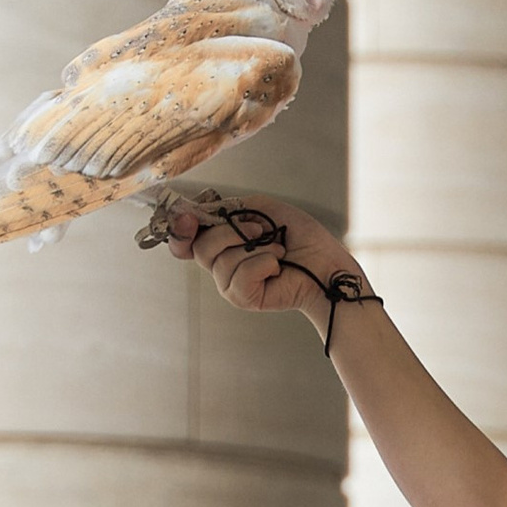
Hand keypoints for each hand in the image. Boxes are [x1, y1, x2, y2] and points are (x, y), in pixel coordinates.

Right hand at [164, 193, 360, 318]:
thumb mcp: (264, 209)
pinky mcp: (244, 298)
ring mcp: (231, 284)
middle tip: (261, 231)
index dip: (180, 230)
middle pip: (201, 247)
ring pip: (221, 261)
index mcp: (223, 243)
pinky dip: (263, 264)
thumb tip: (202, 209)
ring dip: (257, 248)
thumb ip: (232, 208)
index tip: (188, 218)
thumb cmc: (301, 237)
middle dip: (232, 232)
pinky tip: (277, 267)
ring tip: (278, 251)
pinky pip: (240, 276)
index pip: (185, 241)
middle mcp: (222, 264)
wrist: (326, 261)